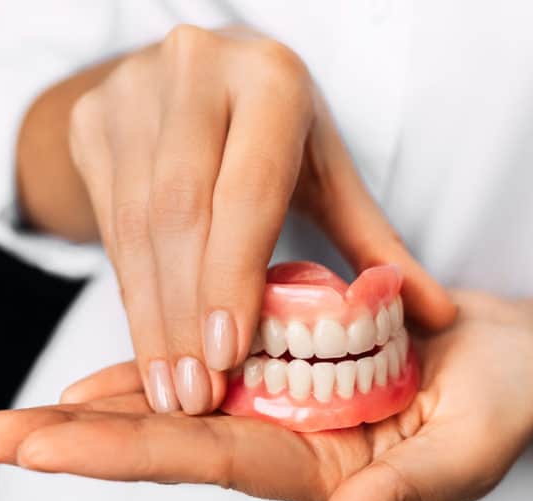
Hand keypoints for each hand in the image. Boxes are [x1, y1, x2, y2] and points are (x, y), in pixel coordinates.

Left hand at [0, 291, 532, 500]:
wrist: (518, 355)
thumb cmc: (504, 408)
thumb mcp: (462, 458)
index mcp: (315, 468)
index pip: (200, 459)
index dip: (117, 452)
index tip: (35, 450)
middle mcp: (285, 434)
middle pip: (162, 435)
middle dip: (70, 439)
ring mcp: (287, 393)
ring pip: (177, 397)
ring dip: (95, 403)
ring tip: (10, 418)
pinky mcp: (296, 351)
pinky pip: (217, 351)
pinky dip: (161, 354)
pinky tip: (103, 366)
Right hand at [63, 25, 454, 414]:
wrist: (193, 79)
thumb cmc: (274, 133)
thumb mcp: (327, 173)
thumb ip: (375, 243)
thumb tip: (441, 317)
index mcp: (271, 80)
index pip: (247, 190)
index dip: (234, 275)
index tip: (229, 355)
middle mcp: (196, 72)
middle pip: (181, 212)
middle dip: (187, 314)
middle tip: (199, 395)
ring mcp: (132, 92)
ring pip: (134, 225)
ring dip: (153, 318)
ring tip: (173, 389)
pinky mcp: (92, 119)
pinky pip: (107, 225)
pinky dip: (132, 295)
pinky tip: (150, 348)